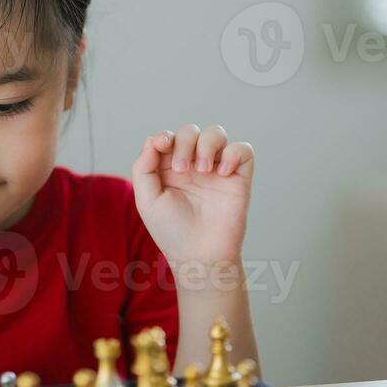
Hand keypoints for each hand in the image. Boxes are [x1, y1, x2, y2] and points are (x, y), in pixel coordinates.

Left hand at [129, 123, 253, 269]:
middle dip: (184, 143)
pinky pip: (243, 150)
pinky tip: (222, 173)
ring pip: (216, 133)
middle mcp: (194, 165)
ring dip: (206, 144)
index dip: (165, 136)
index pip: (169, 138)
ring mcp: (217, 170)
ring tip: (202, 170)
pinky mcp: (239, 177)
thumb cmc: (172, 232)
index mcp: (170, 169)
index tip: (163, 146)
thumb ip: (143, 167)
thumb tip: (153, 139)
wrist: (200, 255)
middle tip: (182, 169)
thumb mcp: (147, 200)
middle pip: (191, 131)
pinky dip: (232, 154)